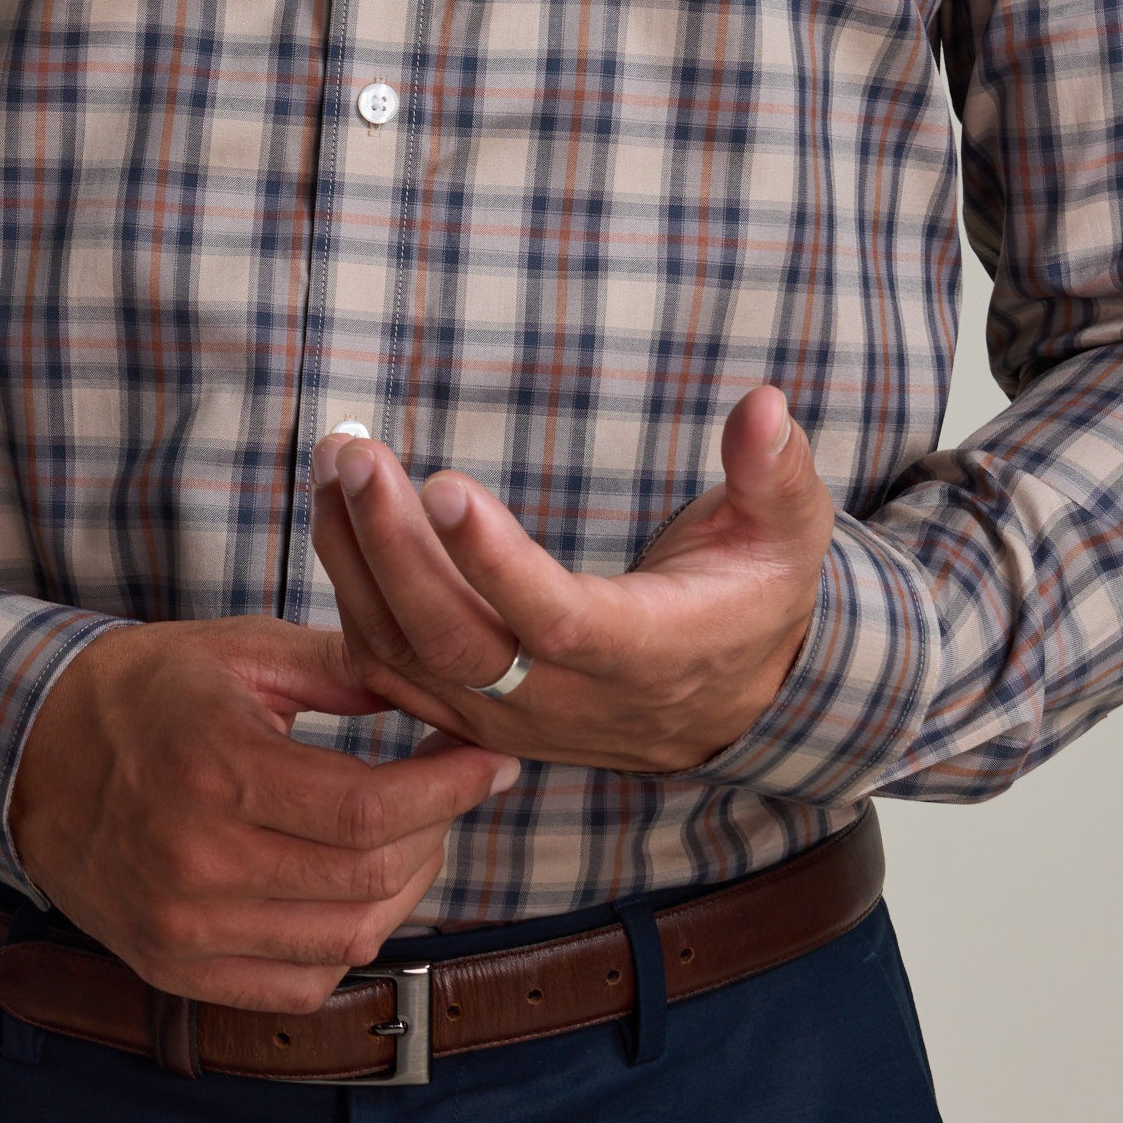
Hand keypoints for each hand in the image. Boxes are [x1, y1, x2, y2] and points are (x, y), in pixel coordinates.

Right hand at [7, 616, 517, 1010]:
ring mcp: (182, 929)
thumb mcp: (241, 649)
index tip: (492, 760)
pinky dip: (344, 948)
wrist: (27, 751)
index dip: (449, 790)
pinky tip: (354, 891)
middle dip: (438, 832)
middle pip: (368, 881)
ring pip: (342, 943)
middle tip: (453, 787)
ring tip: (412, 835)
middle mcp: (199, 862)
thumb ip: (343, 666)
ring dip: (403, 892)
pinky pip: (294, 987)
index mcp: (219, 769)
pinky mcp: (172, 969)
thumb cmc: (144, 688)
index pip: (370, 809)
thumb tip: (437, 681)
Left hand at [309, 386, 833, 774]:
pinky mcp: (473, 715)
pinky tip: (334, 517)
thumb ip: (775, 471)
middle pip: (457, 643)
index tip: (444, 482)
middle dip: (394, 546)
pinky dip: (350, 600)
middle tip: (357, 454)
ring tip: (336, 462)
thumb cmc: (755, 594)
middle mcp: (568, 702)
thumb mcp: (788, 532)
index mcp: (648, 654)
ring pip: (409, 658)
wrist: (732, 700)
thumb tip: (767, 404)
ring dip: (356, 560)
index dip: (496, 561)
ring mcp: (511, 719)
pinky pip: (390, 674)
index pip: (558, 620)